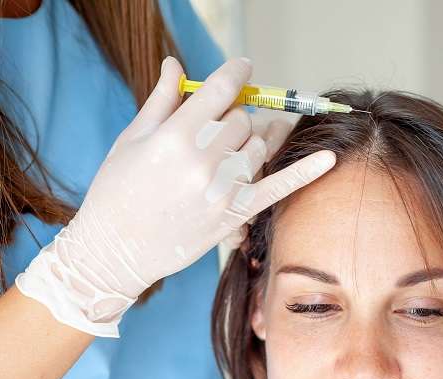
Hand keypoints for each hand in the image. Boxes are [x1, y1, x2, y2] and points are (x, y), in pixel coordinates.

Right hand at [16, 57, 335, 335]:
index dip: (237, 73)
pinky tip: (329, 158)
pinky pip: (276, 189)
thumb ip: (161, 100)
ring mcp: (221, 191)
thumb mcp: (131, 139)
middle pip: (242, 120)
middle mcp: (202, 161)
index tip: (243, 68)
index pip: (221, 90)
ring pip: (259, 148)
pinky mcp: (232, 216)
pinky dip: (305, 172)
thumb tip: (177, 64)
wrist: (113, 250)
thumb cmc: (116, 191)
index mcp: (174, 136)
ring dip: (256, 139)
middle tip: (223, 123)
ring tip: (244, 140)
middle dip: (235, 115)